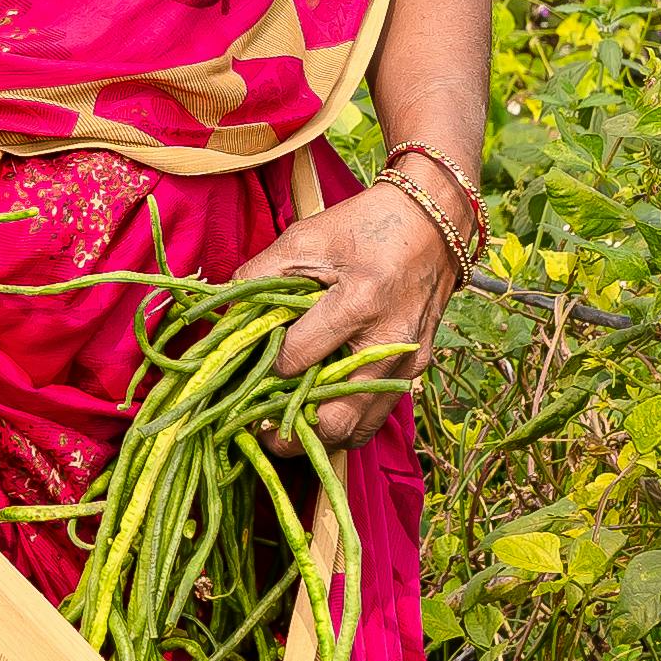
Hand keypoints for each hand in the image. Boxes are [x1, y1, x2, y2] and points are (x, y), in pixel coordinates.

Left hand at [254, 180, 459, 447]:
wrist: (433, 223)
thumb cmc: (365, 226)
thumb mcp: (306, 238)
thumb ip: (260, 275)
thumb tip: (226, 314)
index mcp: (358, 303)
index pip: (296, 362)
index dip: (263, 372)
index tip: (243, 375)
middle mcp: (387, 341)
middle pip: (334, 419)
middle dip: (289, 433)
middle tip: (258, 425)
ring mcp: (407, 362)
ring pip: (357, 431)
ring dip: (317, 436)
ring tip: (286, 424)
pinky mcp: (416, 370)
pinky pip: (375, 416)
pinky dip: (344, 422)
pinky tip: (319, 409)